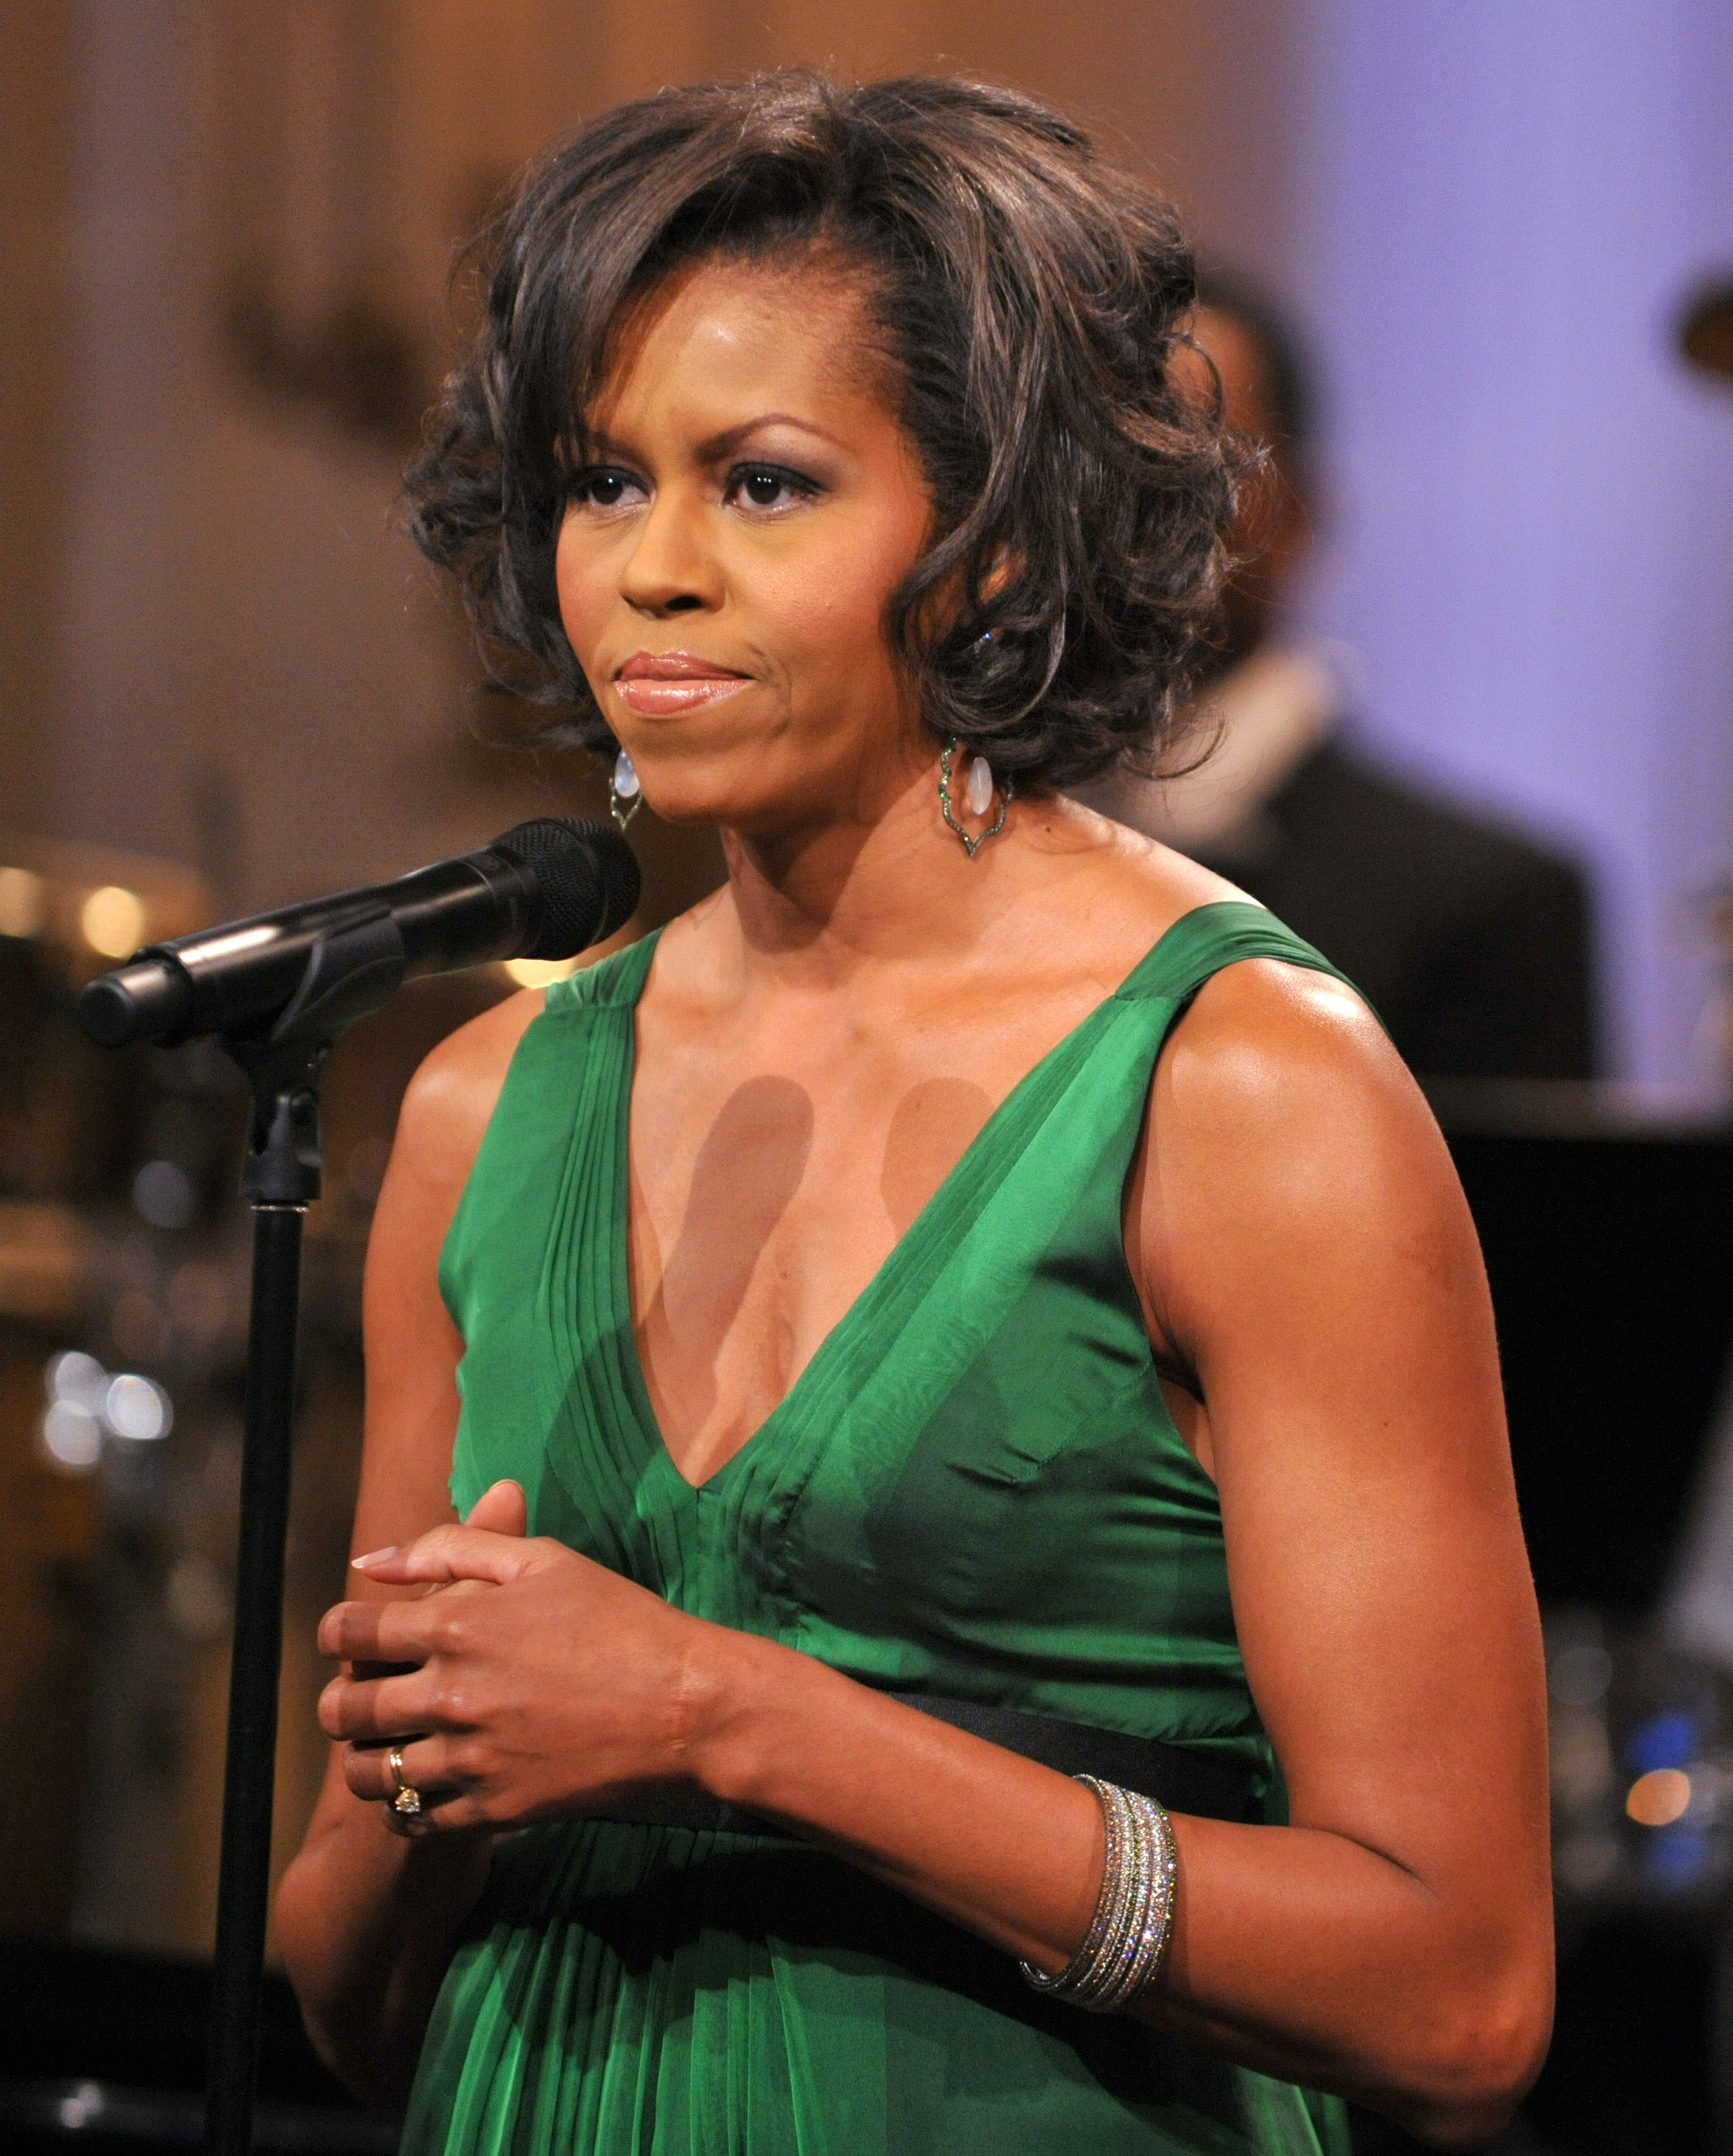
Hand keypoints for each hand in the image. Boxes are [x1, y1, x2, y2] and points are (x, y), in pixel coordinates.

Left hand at [317, 1479, 722, 1833]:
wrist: (682, 1707)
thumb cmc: (618, 1620)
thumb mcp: (544, 1560)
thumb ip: (452, 1546)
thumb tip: (373, 1561)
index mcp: (456, 1626)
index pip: (348, 1632)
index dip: (336, 1631)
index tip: (351, 1636)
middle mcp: (450, 1696)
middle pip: (343, 1709)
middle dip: (340, 1698)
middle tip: (362, 1693)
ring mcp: (469, 1760)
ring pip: (368, 1774)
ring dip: (364, 1757)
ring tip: (386, 1744)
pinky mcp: (492, 1810)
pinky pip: (411, 1821)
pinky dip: (402, 1806)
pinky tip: (422, 1785)